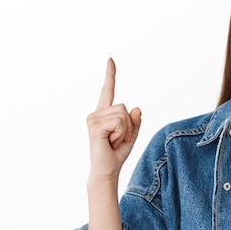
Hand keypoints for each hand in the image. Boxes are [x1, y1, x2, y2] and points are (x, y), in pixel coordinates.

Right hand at [86, 58, 141, 180]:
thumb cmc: (117, 153)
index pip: (108, 90)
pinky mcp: (95, 125)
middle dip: (129, 125)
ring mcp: (93, 119)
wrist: (107, 170)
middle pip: (124, 107)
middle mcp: (96, 113)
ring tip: (114, 141)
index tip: (110, 59)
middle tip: (118, 139)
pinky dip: (122, 134)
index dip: (110, 75)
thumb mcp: (132, 134)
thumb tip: (136, 108)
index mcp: (104, 114)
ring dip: (125, 131)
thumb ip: (134, 121)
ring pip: (123, 114)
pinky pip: (119, 122)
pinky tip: (110, 142)